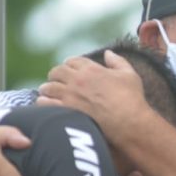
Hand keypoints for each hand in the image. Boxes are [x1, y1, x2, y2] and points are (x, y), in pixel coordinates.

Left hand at [37, 51, 152, 145]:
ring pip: (49, 87)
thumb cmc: (132, 99)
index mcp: (92, 69)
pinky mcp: (66, 111)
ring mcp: (70, 95)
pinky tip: (45, 104)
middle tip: (55, 81)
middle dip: (56, 75)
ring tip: (47, 92)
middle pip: (57, 71)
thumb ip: (117, 61)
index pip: (73, 61)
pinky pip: (46, 103)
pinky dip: (44, 102)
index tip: (69, 69)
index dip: (70, 64)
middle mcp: (78, 80)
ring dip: (47, 88)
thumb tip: (108, 53)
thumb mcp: (129, 75)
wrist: (129, 122)